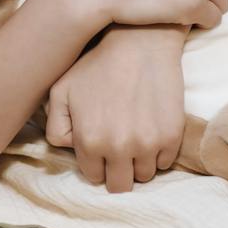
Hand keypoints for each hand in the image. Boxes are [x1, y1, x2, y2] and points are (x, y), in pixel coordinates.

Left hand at [45, 28, 187, 191]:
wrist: (140, 42)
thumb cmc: (97, 63)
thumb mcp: (61, 90)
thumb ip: (55, 125)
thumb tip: (67, 148)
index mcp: (90, 141)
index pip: (93, 176)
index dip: (95, 162)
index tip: (99, 147)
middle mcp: (119, 149)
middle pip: (120, 185)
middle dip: (116, 170)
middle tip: (117, 149)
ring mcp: (149, 144)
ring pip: (144, 176)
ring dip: (138, 162)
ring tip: (134, 136)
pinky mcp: (172, 136)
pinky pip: (165, 162)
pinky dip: (158, 152)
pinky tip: (150, 129)